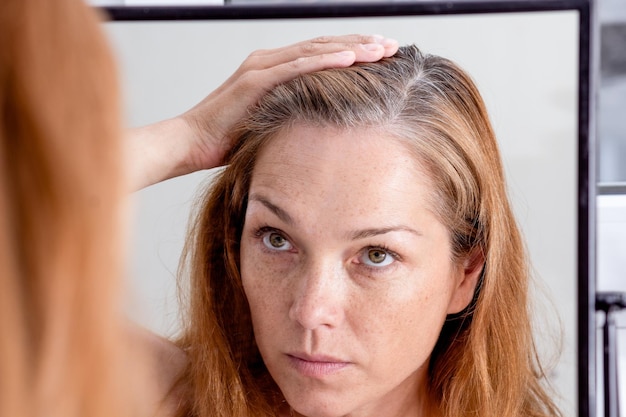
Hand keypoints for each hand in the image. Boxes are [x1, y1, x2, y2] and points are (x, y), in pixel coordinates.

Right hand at [128, 35, 397, 189]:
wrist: (190, 143)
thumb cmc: (226, 140)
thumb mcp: (269, 126)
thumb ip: (291, 119)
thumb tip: (319, 132)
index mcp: (273, 71)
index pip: (319, 55)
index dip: (351, 52)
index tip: (380, 56)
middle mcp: (268, 62)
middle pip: (323, 46)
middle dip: (360, 44)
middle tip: (392, 45)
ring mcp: (261, 68)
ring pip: (315, 51)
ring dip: (351, 48)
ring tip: (382, 48)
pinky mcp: (254, 80)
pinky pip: (296, 67)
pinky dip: (325, 61)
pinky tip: (350, 59)